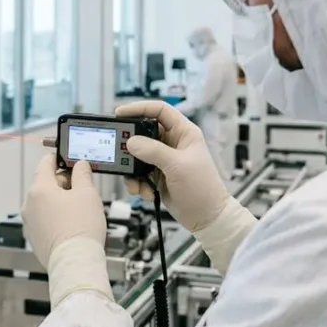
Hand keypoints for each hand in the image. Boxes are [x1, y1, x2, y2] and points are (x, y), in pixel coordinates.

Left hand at [22, 154, 112, 305]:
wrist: (75, 262)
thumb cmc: (81, 229)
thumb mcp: (88, 194)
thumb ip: (82, 174)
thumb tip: (80, 165)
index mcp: (39, 190)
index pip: (45, 164)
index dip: (59, 158)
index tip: (68, 158)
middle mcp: (29, 205)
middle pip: (46, 184)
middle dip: (64, 183)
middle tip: (82, 187)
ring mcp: (30, 223)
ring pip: (46, 203)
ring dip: (61, 201)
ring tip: (80, 209)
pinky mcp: (35, 237)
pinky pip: (46, 219)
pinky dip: (57, 217)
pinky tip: (73, 224)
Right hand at [118, 101, 258, 274]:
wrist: (207, 218)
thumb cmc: (202, 189)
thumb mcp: (177, 166)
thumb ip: (153, 151)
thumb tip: (131, 142)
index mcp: (184, 132)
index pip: (159, 110)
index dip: (139, 108)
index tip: (120, 113)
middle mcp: (173, 143)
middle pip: (144, 132)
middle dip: (131, 145)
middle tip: (119, 152)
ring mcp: (165, 159)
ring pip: (138, 155)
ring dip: (133, 170)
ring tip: (136, 183)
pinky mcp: (158, 174)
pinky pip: (139, 172)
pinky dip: (138, 182)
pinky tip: (146, 192)